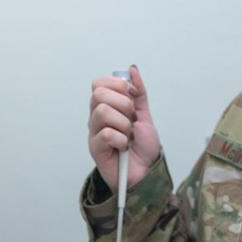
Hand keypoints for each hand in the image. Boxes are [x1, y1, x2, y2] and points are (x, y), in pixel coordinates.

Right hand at [88, 65, 160, 191]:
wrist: (147, 172)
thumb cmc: (143, 146)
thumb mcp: (145, 115)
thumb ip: (138, 93)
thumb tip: (132, 69)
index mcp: (107, 106)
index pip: (99, 83)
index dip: (117, 85)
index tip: (132, 97)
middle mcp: (96, 117)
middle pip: (98, 94)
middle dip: (123, 104)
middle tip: (131, 119)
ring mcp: (94, 132)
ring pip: (102, 111)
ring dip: (123, 123)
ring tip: (128, 135)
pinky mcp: (95, 148)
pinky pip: (105, 133)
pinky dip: (121, 139)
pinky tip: (124, 146)